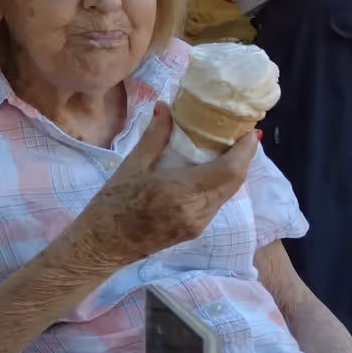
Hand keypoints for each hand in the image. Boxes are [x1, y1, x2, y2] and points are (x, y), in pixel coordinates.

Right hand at [71, 104, 256, 266]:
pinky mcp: (195, 230)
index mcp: (182, 192)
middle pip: (234, 181)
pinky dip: (218, 184)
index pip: (230, 170)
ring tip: (224, 149)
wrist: (102, 245)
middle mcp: (198, 210)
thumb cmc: (112, 204)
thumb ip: (154, 137)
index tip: (249, 131)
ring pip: (227, 193)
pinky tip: (207, 172)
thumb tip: (165, 107)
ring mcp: (199, 223)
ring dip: (231, 171)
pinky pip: (216, 203)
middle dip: (242, 157)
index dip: (246, 150)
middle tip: (237, 134)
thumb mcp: (132, 166)